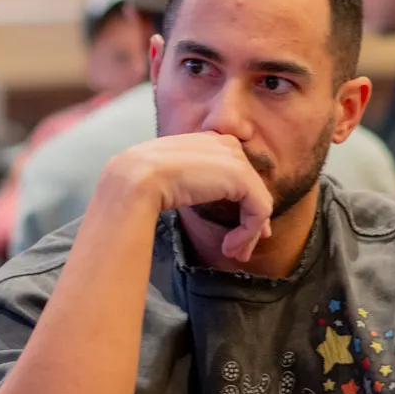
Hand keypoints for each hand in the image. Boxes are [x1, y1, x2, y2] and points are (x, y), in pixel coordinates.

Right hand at [102, 133, 273, 261]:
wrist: (136, 179)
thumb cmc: (143, 182)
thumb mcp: (172, 179)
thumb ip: (195, 184)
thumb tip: (215, 204)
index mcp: (206, 140)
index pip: (235, 172)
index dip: (241, 202)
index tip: (236, 231)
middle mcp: (224, 143)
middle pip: (250, 186)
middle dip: (251, 221)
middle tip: (240, 250)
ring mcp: (234, 158)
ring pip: (257, 201)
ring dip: (249, 233)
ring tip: (235, 253)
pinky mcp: (241, 177)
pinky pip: (258, 209)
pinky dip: (248, 232)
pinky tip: (229, 247)